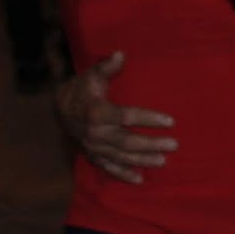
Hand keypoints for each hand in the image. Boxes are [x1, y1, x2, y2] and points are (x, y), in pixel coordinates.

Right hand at [54, 52, 176, 183]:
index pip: (127, 117)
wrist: (60, 108)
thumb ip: (107, 66)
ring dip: (142, 160)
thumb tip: (121, 54)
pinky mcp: (92, 155)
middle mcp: (95, 133)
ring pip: (121, 157)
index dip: (149, 119)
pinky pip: (108, 168)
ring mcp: (94, 147)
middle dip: (151, 144)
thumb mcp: (92, 75)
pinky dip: (123, 175)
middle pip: (127, 142)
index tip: (170, 121)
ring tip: (163, 160)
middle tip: (174, 144)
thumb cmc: (83, 88)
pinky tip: (139, 179)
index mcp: (97, 112)